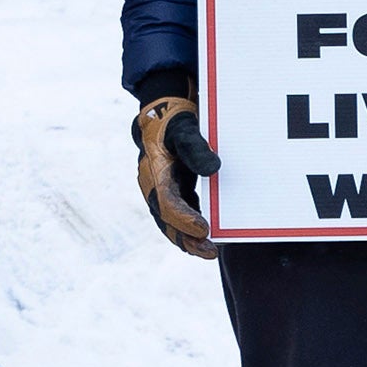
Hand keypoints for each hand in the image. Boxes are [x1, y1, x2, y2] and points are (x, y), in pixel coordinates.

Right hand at [133, 94, 220, 257]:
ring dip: (188, 239)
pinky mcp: (172, 192)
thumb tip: (213, 169)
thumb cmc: (173, 122)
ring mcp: (161, 191)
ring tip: (209, 252)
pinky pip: (179, 215)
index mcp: (154, 172)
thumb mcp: (184, 129)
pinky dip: (190, 228)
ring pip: (171, 222)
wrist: (162, 114)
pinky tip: (206, 237)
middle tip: (210, 251)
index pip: (166, 202)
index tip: (204, 229)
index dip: (184, 219)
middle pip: (166, 220)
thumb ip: (196, 147)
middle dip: (187, 238)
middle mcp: (154, 186)